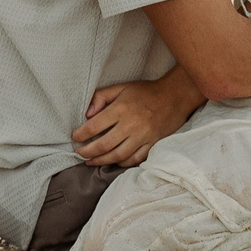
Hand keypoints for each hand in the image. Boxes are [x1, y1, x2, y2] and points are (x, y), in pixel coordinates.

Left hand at [72, 68, 203, 165]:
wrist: (175, 96)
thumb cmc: (146, 92)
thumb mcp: (121, 87)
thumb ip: (101, 97)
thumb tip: (87, 114)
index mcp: (121, 108)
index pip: (94, 126)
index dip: (81, 134)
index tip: (75, 137)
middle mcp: (131, 124)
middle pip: (103, 145)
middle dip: (87, 151)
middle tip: (79, 153)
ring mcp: (143, 136)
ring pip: (117, 155)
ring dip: (101, 161)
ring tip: (90, 161)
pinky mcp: (153, 144)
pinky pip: (134, 159)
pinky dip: (121, 163)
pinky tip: (113, 161)